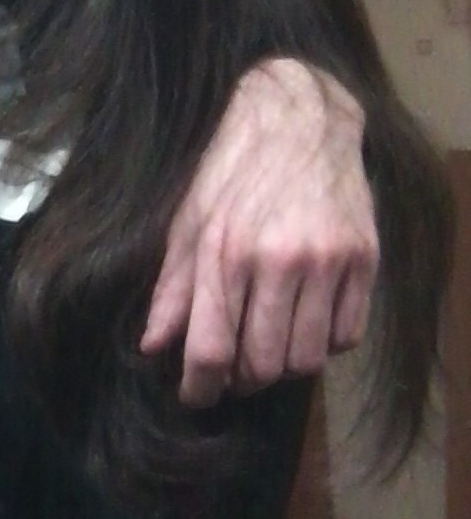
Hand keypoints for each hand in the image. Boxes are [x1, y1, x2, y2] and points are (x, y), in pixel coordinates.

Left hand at [142, 60, 378, 404]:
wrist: (300, 121)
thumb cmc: (232, 172)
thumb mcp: (189, 223)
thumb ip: (173, 289)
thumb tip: (152, 346)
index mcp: (225, 254)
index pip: (210, 350)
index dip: (200, 388)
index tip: (197, 397)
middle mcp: (278, 262)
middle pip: (263, 365)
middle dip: (243, 379)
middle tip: (235, 370)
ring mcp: (327, 262)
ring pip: (307, 359)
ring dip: (284, 366)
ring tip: (270, 345)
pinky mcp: (364, 259)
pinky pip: (347, 337)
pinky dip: (325, 344)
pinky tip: (307, 322)